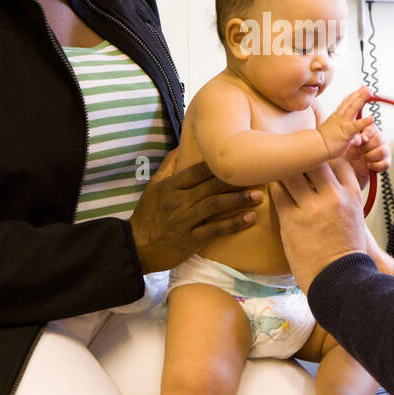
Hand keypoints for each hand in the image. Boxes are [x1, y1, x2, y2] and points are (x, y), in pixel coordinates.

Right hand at [129, 148, 260, 272]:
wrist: (137, 247)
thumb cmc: (147, 216)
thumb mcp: (153, 188)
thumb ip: (168, 167)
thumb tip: (180, 147)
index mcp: (170, 187)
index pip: (198, 171)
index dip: (219, 165)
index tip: (238, 159)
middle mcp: (179, 201)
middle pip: (211, 186)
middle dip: (235, 181)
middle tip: (257, 176)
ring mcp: (185, 220)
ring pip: (215, 205)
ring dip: (238, 200)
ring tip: (257, 196)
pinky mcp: (191, 240)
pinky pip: (215, 229)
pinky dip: (233, 224)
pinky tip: (250, 218)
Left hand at [268, 157, 393, 293]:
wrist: (339, 279)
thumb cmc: (346, 247)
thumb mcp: (354, 213)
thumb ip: (343, 190)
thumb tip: (327, 169)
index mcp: (352, 193)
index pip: (337, 157)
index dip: (324, 151)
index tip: (313, 151)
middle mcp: (334, 196)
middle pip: (314, 158)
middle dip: (302, 155)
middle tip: (290, 154)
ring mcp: (312, 208)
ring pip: (292, 172)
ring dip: (284, 169)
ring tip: (278, 168)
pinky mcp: (292, 221)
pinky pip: (278, 192)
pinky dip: (274, 186)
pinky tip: (274, 186)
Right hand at [316, 86, 373, 159]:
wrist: (316, 146)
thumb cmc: (323, 142)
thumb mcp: (335, 134)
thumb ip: (347, 134)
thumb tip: (356, 138)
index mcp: (337, 116)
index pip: (346, 103)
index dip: (354, 95)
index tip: (360, 89)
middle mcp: (340, 117)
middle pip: (350, 102)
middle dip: (359, 93)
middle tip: (367, 87)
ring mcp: (343, 123)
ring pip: (353, 108)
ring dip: (361, 99)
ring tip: (369, 92)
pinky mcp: (346, 132)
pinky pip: (356, 126)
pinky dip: (364, 122)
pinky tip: (372, 118)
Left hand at [345, 119, 389, 187]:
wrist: (352, 166)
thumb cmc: (350, 151)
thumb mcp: (348, 143)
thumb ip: (354, 138)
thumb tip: (361, 138)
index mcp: (370, 131)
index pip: (372, 128)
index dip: (368, 133)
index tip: (363, 138)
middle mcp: (379, 139)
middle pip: (379, 138)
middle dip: (366, 147)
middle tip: (359, 150)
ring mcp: (384, 150)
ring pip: (382, 151)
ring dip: (370, 156)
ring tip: (363, 157)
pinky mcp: (386, 162)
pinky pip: (385, 164)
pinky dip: (375, 166)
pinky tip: (368, 165)